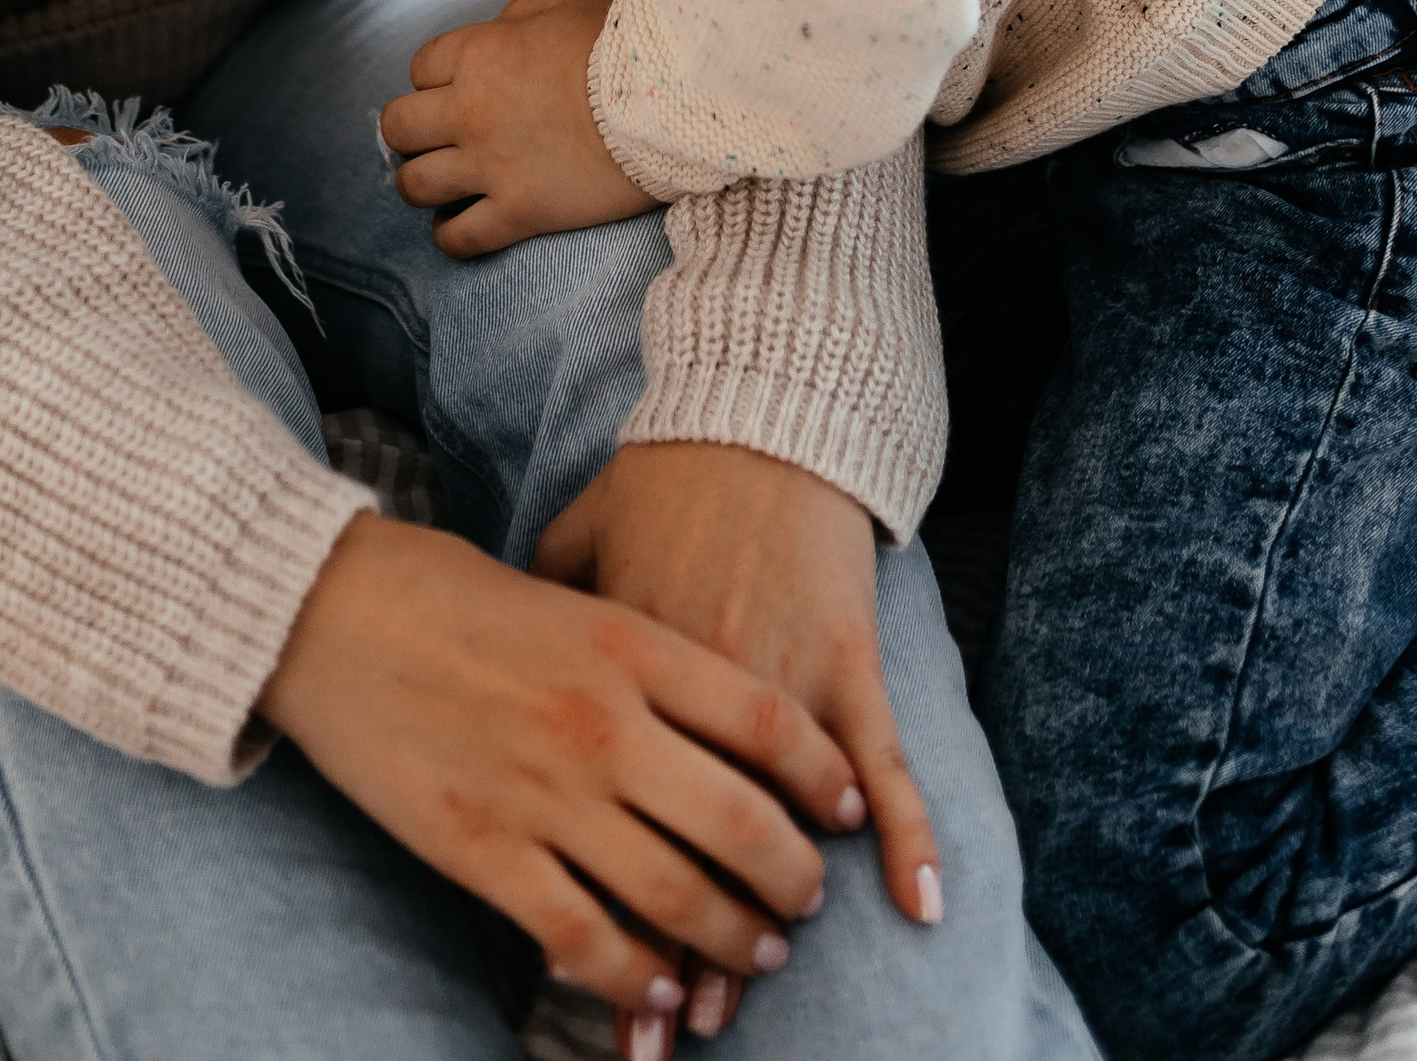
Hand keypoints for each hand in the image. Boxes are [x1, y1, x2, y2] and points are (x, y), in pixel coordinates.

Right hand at [260, 511, 861, 1029]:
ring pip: (676, 894)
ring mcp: (544, 793)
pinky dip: (632, 976)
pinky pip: (582, 938)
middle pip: (741, 823)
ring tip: (753, 958)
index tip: (848, 810)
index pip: (765, 720)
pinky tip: (656, 986)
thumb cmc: (444, 592)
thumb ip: (636, 649)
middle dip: (791, 880)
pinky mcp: (483, 853)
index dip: (824, 776)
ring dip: (728, 940)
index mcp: (626, 642)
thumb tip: (712, 716)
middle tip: (805, 906)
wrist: (325, 610)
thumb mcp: (563, 590)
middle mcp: (602, 721)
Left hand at [380, 0, 654, 252]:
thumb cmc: (624, 45)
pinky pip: (458, 238)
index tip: (459, 91)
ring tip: (443, 187)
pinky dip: (450, 236)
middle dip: (413, 133)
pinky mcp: (519, 212)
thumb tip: (499, 30)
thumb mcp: (566, 3)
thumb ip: (519, 17)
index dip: (437, 81)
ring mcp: (491, 165)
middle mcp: (470, 109)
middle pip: (399, 128)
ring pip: (415, 185)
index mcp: (479, 53)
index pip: (420, 69)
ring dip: (422, 184)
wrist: (669, 101)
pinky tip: (458, 227)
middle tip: (438, 140)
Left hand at [538, 445, 941, 1039]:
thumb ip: (540, 604)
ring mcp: (780, 680)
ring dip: (765, 913)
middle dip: (686, 940)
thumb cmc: (661, 479)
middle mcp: (695, 694)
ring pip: (774, 827)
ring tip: (751, 984)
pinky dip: (909, 835)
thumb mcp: (576, 542)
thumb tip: (492, 649)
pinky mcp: (846, 663)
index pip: (610, 808)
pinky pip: (883, 765)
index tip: (593, 976)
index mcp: (623, 669)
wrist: (752, 416)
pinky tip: (923, 906)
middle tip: (685, 1016)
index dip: (604, 898)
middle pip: (689, 844)